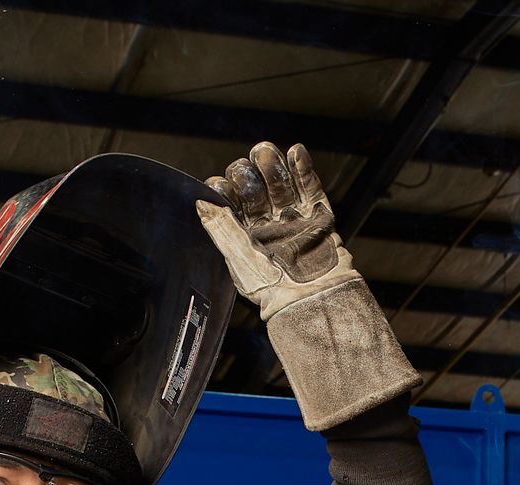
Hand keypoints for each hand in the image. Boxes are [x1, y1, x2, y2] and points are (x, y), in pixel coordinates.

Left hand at [200, 142, 360, 321]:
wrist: (313, 298)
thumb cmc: (273, 288)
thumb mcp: (239, 258)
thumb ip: (221, 228)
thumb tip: (200, 201)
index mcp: (245, 236)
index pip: (232, 204)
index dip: (225, 190)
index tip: (219, 184)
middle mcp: (268, 226)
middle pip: (256, 190)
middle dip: (248, 176)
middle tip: (243, 170)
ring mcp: (294, 219)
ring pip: (281, 184)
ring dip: (272, 166)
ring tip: (264, 152)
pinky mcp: (318, 216)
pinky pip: (310, 187)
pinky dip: (303, 168)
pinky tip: (295, 152)